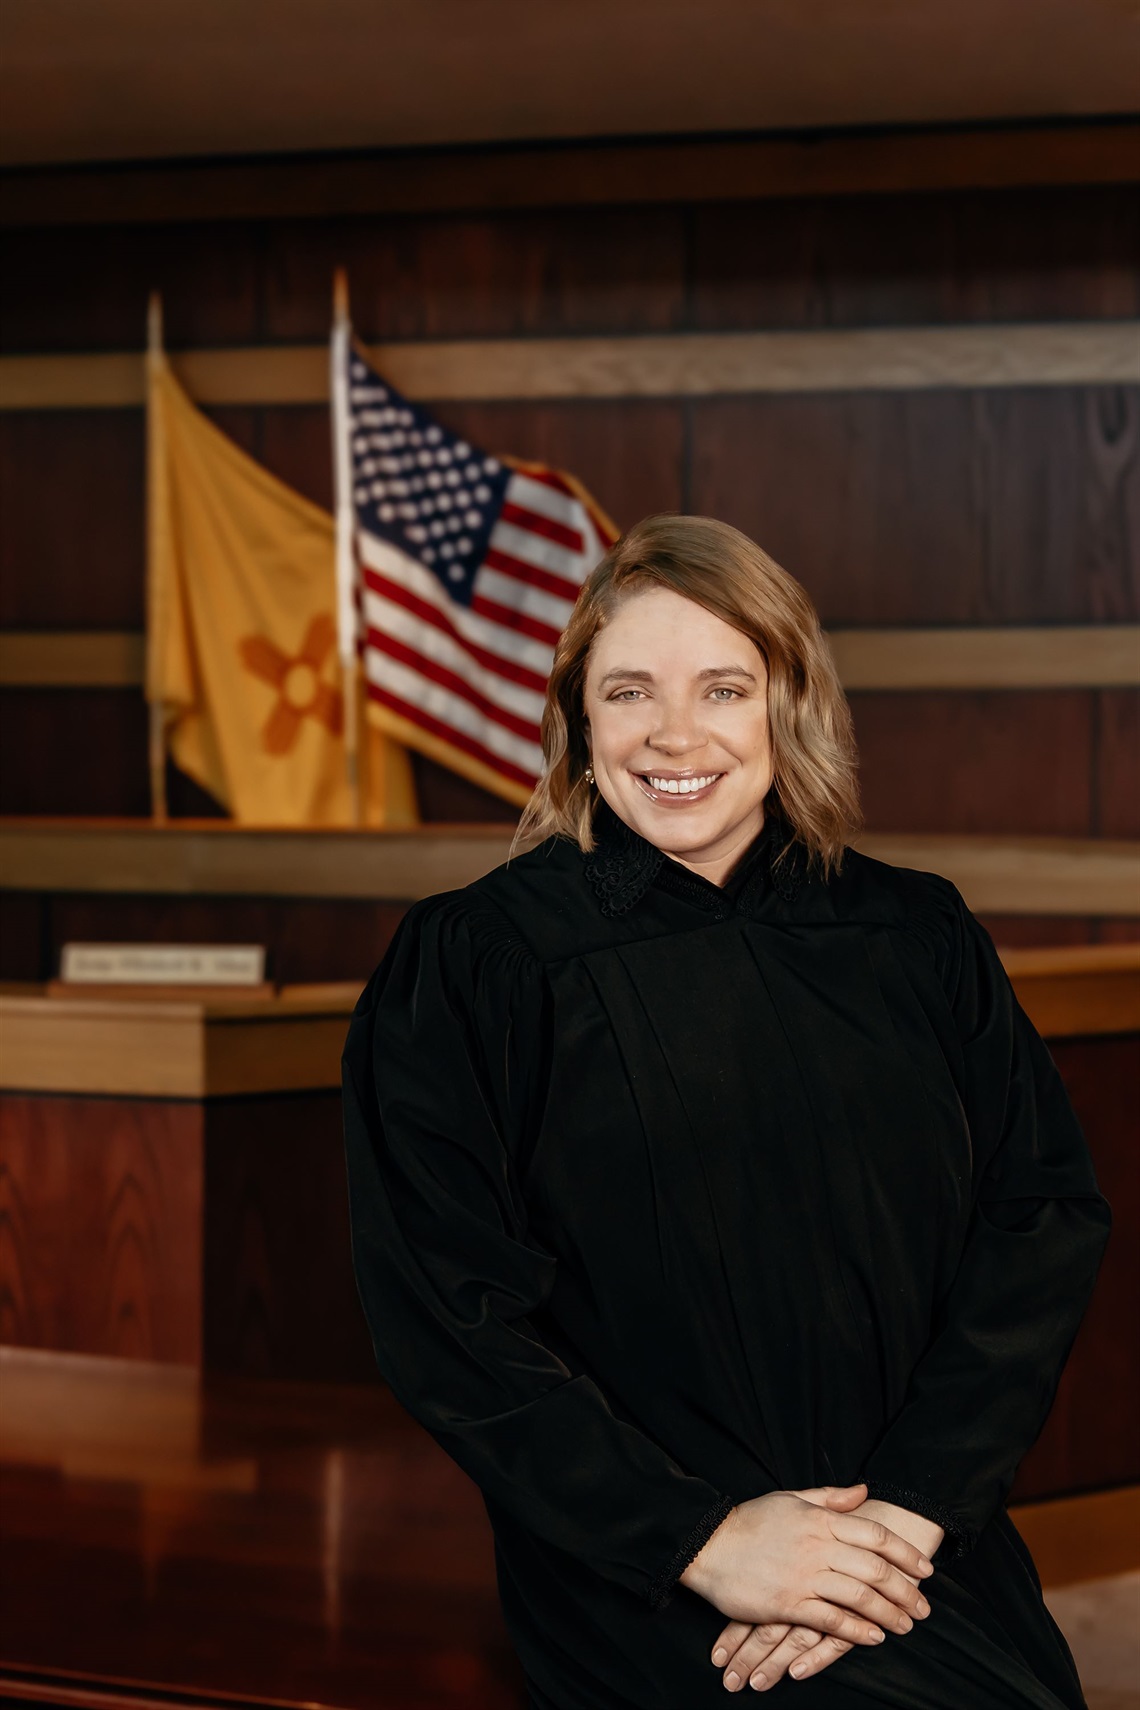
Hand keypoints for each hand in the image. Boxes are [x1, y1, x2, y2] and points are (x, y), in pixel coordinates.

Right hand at [681, 1482, 933, 1658]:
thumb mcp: (790, 1498)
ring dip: (889, 1613)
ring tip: (907, 1625)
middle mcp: (817, 1547)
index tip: (925, 1569)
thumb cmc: (749, 1521)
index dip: (904, 1553)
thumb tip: (864, 1491)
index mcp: (819, 1519)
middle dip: (906, 1590)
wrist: (708, 1545)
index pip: (875, 1534)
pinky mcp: (788, 1603)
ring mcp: (804, 1576)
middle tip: (924, 1606)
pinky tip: (874, 1637)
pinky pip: (831, 1620)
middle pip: (874, 1569)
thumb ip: (830, 1497)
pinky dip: (857, 1630)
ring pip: (859, 1596)